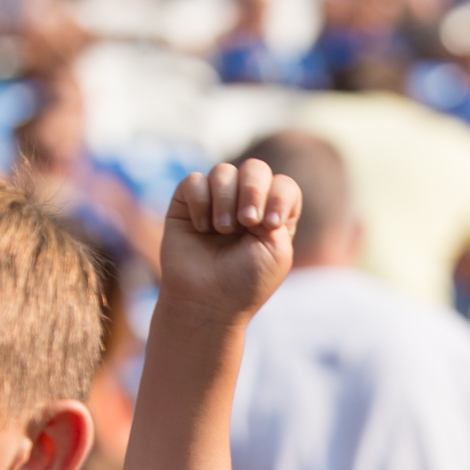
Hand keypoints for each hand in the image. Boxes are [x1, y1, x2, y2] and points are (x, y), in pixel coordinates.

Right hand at [158, 159, 301, 328]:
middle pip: (256, 168)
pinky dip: (200, 203)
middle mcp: (245, 204)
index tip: (270, 225)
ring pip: (223, 171)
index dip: (279, 196)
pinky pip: (194, 181)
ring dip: (226, 200)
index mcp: (272, 215)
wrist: (208, 300)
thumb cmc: (246, 281)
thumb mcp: (278, 250)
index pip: (283, 185)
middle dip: (253, 190)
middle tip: (248, 222)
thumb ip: (277, 211)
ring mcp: (216, 201)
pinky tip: (202, 228)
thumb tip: (251, 187)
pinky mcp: (186, 203)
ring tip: (222, 230)